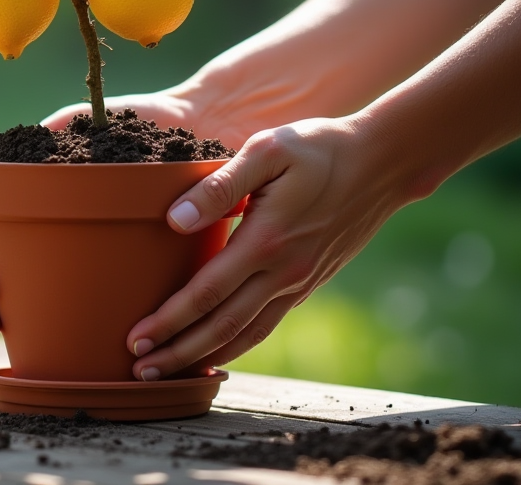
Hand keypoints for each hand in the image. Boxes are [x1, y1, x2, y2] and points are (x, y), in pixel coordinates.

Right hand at [0, 89, 216, 337]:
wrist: (195, 128)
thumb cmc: (136, 119)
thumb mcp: (83, 123)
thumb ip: (48, 135)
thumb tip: (6, 163)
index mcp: (33, 189)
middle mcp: (47, 222)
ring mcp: (75, 248)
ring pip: (24, 286)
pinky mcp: (110, 266)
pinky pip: (74, 297)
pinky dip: (48, 320)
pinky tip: (37, 336)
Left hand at [124, 116, 404, 380]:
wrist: (383, 162)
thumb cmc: (318, 148)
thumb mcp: (267, 150)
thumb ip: (221, 186)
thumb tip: (175, 220)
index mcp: (265, 241)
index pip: (206, 293)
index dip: (169, 320)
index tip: (136, 339)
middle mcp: (283, 272)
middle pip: (222, 327)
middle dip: (178, 353)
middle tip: (140, 370)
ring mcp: (299, 281)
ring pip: (247, 334)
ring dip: (205, 356)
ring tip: (170, 373)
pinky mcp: (309, 282)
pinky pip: (267, 323)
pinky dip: (239, 344)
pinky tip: (218, 350)